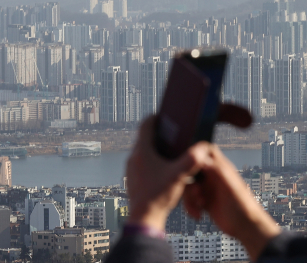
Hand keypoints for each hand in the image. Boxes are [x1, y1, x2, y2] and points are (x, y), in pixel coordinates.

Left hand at [126, 115, 209, 230]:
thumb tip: (203, 148)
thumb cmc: (160, 196)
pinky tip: (164, 169)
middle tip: (173, 132)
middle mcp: (133, 157)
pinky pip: (141, 162)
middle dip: (159, 133)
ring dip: (155, 147)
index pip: (146, 124)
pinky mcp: (132, 178)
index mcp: (142, 151)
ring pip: (142, 150)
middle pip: (144, 137)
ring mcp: (131, 168)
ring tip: (171, 149)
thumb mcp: (179, 176)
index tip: (166, 116)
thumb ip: (192, 160)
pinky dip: (152, 160)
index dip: (156, 117)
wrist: (144, 217)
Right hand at [183, 144, 280, 260]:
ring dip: (189, 197)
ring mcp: (208, 189)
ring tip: (198, 206)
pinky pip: (189, 199)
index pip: (205, 151)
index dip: (195, 154)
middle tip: (196, 193)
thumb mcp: (230, 186)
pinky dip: (190, 207)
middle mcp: (213, 177)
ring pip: (188, 185)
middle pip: (191, 170)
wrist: (246, 228)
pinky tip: (198, 214)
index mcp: (220, 169)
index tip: (188, 166)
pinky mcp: (204, 201)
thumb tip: (200, 157)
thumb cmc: (244, 206)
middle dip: (188, 182)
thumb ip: (217, 170)